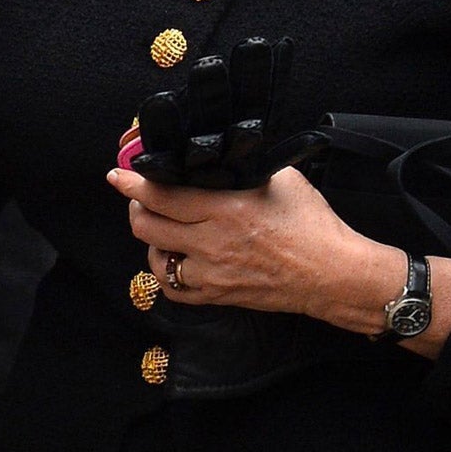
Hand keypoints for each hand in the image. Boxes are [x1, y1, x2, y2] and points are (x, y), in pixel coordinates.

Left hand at [109, 163, 385, 325]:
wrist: (333, 273)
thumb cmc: (312, 224)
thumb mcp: (281, 178)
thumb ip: (242, 167)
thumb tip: (216, 155)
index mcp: (226, 209)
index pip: (163, 195)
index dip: (133, 184)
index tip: (117, 175)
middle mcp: (212, 243)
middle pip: (148, 227)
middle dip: (136, 207)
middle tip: (140, 197)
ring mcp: (213, 274)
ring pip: (156, 259)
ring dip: (152, 240)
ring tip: (161, 226)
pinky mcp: (219, 296)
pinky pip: (174, 289)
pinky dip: (167, 272)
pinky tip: (175, 257)